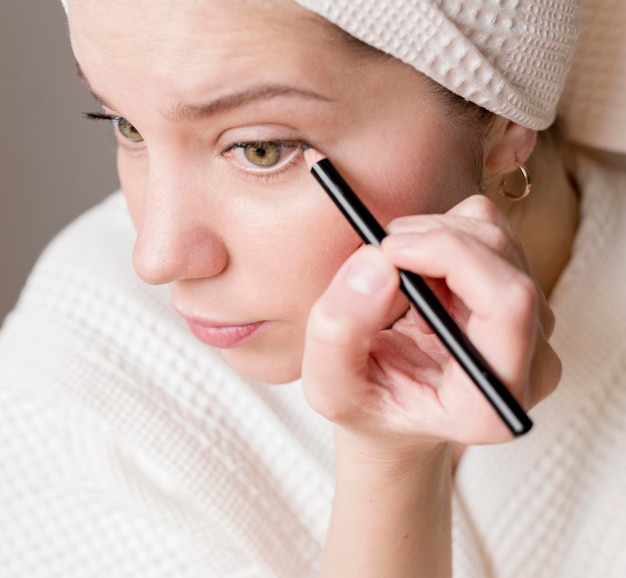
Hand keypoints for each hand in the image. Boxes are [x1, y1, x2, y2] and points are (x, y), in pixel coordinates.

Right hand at [302, 195, 559, 452]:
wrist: (397, 407)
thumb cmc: (368, 404)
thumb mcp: (331, 385)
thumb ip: (339, 330)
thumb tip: (377, 263)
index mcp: (490, 401)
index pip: (507, 304)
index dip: (451, 255)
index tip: (389, 249)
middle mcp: (530, 364)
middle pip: (500, 258)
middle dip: (431, 237)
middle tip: (380, 255)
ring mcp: (533, 327)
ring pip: (494, 236)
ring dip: (433, 236)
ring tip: (398, 278)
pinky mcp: (522, 296)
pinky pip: (489, 232)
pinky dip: (445, 236)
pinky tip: (422, 275)